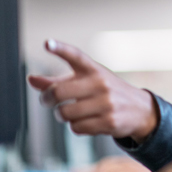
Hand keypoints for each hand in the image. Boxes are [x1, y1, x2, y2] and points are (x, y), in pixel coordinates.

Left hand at [27, 39, 158, 141]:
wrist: (140, 109)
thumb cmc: (106, 92)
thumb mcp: (86, 81)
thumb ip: (57, 81)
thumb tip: (31, 79)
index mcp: (94, 69)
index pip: (76, 56)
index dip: (60, 49)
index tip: (47, 43)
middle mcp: (100, 83)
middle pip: (58, 92)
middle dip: (47, 100)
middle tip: (48, 101)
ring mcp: (106, 102)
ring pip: (65, 114)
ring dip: (63, 116)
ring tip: (74, 112)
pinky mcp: (109, 121)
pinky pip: (77, 128)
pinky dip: (77, 127)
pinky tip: (88, 121)